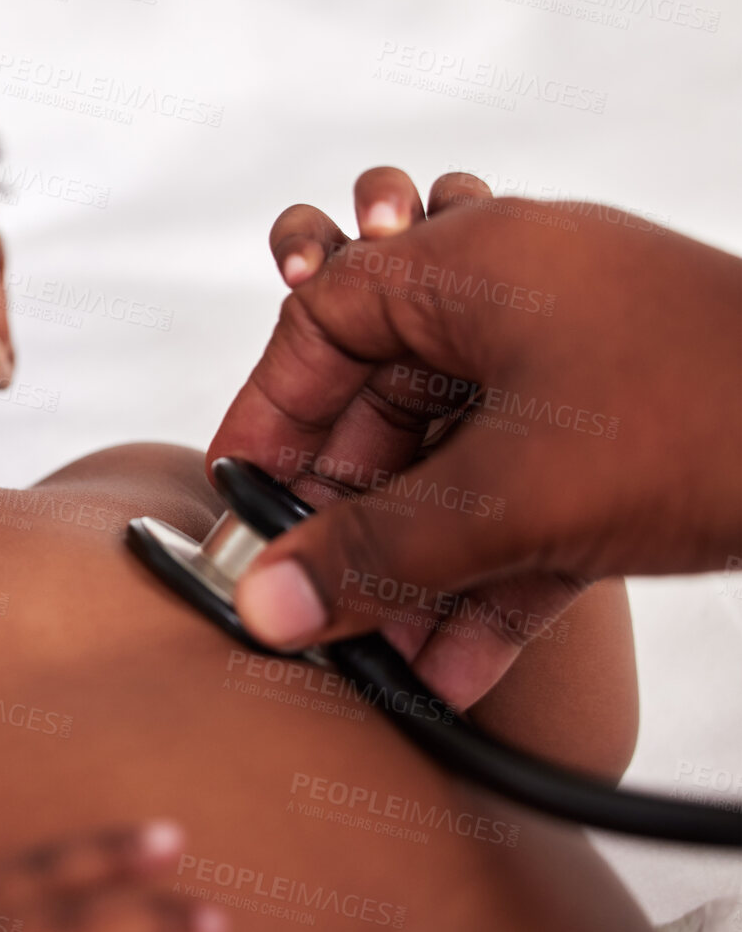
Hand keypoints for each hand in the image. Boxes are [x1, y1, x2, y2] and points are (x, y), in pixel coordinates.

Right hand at [209, 166, 741, 703]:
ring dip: (419, 567)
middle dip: (349, 520)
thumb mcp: (512, 494)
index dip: (267, 413)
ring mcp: (572, 369)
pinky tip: (459, 665)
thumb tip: (267, 604)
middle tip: (309, 596)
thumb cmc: (711, 412)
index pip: (321, 324)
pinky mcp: (620, 435)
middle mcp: (514, 303)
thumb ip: (375, 554)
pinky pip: (524, 500)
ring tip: (383, 657)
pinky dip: (491, 574)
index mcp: (471, 267)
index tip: (236, 491)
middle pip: (384, 411)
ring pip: (454, 468)